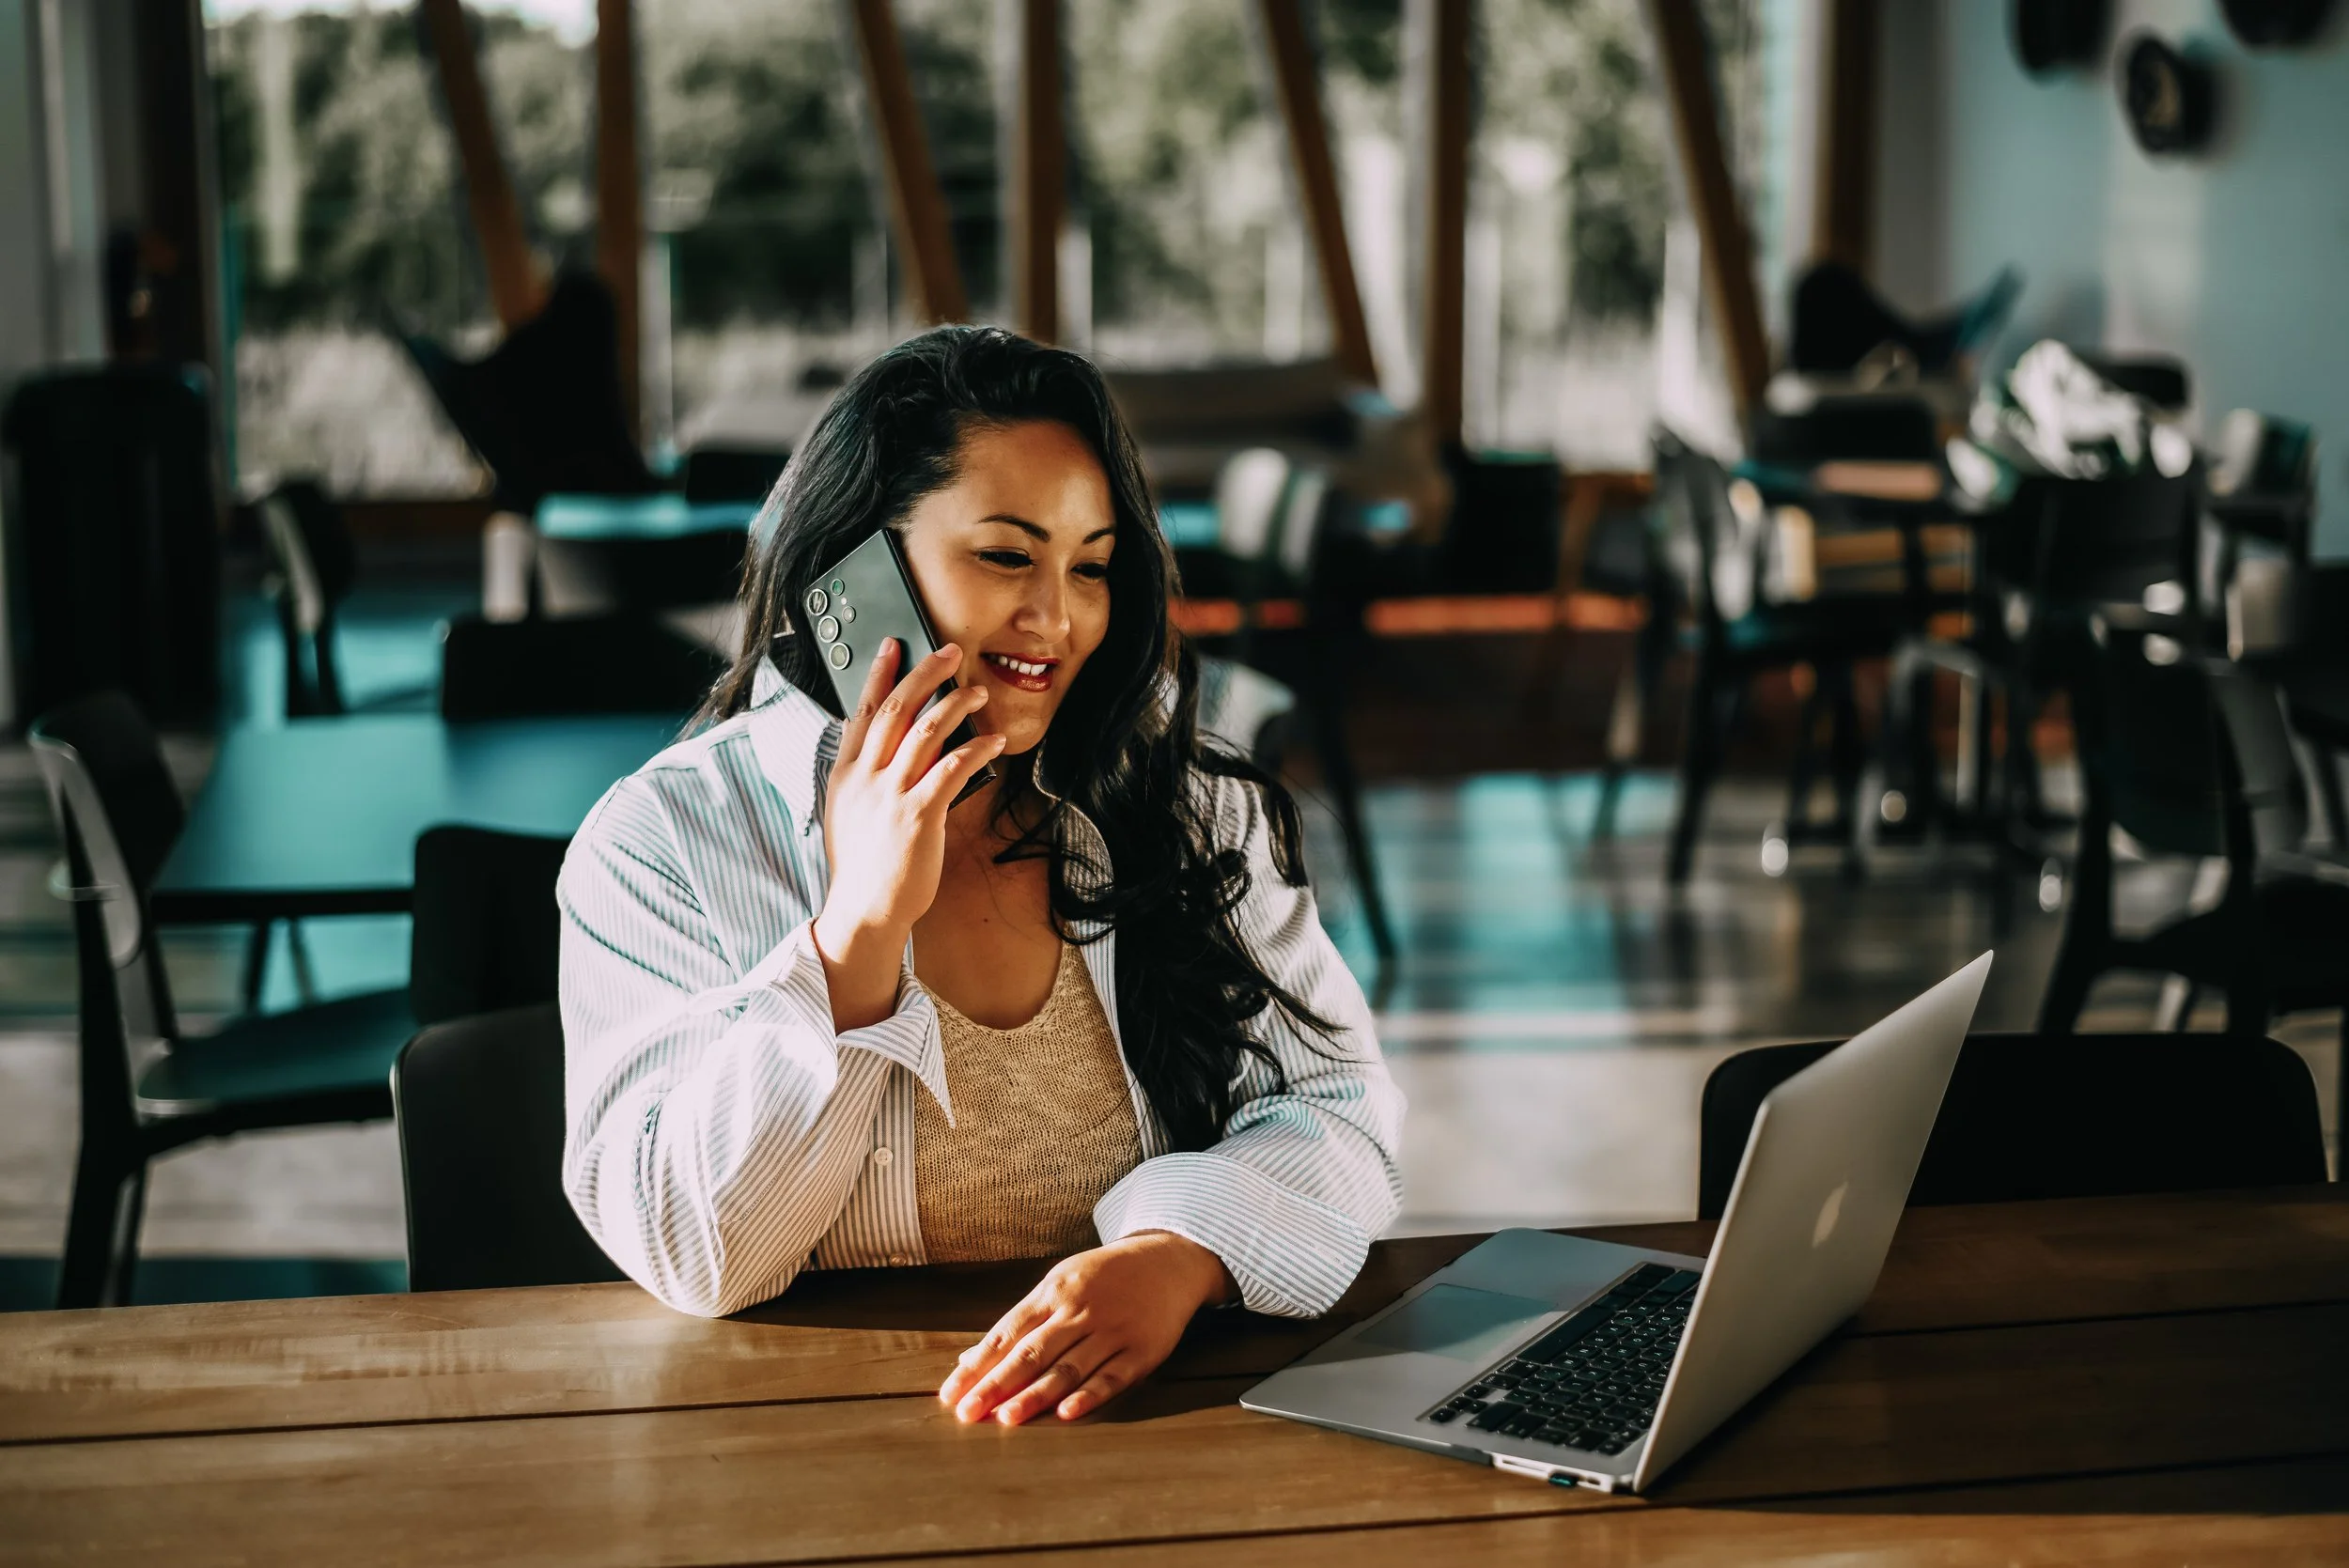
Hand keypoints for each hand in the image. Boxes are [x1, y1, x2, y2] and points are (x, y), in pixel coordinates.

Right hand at [812, 639, 1004, 1030]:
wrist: (864, 910)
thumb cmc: (863, 866)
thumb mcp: (848, 813)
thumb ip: (865, 778)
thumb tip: (888, 748)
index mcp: (846, 774)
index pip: (862, 712)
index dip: (880, 675)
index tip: (894, 645)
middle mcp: (865, 779)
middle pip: (895, 711)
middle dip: (924, 675)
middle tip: (949, 652)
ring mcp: (890, 796)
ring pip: (925, 732)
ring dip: (956, 705)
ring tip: (978, 691)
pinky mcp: (918, 816)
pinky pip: (952, 769)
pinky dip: (976, 749)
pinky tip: (994, 741)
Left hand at [939, 1232, 1235, 1425]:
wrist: (1168, 1261)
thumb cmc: (1103, 1278)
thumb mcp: (1059, 1286)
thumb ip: (1019, 1323)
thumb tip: (970, 1358)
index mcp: (1054, 1292)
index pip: (1008, 1332)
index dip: (979, 1364)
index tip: (952, 1393)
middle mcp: (1080, 1310)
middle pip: (1032, 1352)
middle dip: (997, 1383)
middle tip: (967, 1413)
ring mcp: (1113, 1329)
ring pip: (1068, 1367)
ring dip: (1036, 1395)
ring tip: (1007, 1418)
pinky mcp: (1142, 1350)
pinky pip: (1112, 1376)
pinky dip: (1090, 1394)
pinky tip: (1067, 1413)